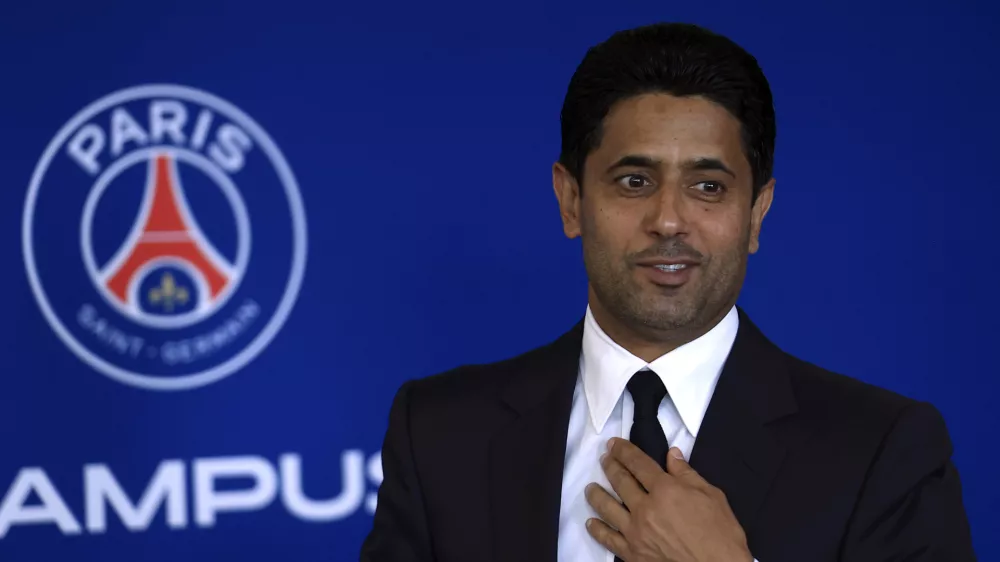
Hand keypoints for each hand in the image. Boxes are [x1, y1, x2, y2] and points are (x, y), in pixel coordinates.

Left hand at [584, 438, 752, 561]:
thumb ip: (687, 474)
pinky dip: (597, 529)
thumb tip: (672, 454)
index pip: (638, 463)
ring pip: (607, 508)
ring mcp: (636, 532)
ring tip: (591, 487)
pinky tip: (591, 522)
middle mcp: (645, 508)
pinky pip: (608, 539)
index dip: (624, 451)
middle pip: (620, 481)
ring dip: (597, 494)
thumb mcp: (712, 496)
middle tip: (604, 459)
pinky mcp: (632, 554)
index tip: (613, 444)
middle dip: (610, 466)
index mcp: (665, 490)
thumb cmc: (721, 535)